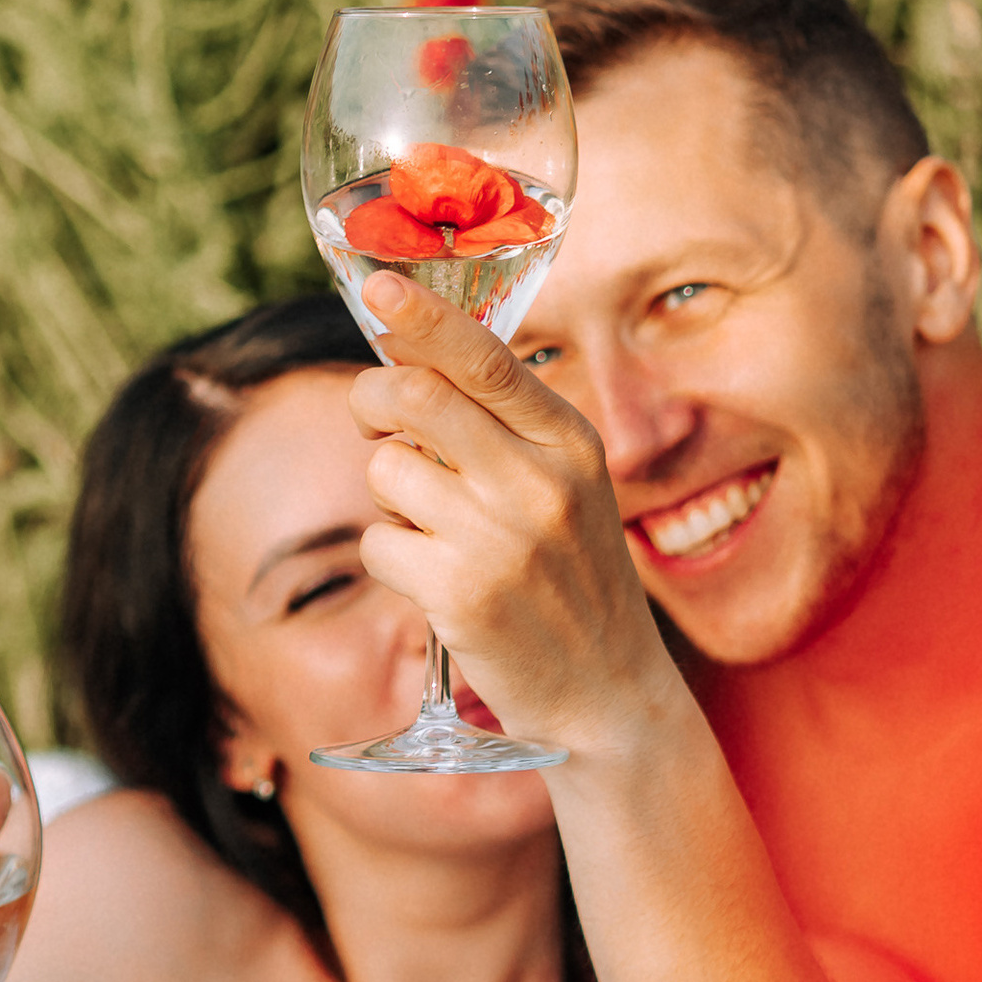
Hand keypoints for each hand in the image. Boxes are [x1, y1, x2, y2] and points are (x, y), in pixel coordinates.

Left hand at [348, 275, 681, 758]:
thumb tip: (407, 364)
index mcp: (570, 441)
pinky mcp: (461, 594)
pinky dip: (391, 559)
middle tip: (375, 420)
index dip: (424, 318)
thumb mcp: (566, 486)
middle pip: (414, 397)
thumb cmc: (571, 579)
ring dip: (391, 497)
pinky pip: (378, 542)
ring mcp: (501, 539)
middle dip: (372, 400)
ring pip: (386, 470)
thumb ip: (503, 426)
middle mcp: (540, 481)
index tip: (382, 288)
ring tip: (438, 531)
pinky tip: (436, 584)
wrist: (608, 693)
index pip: (486, 359)